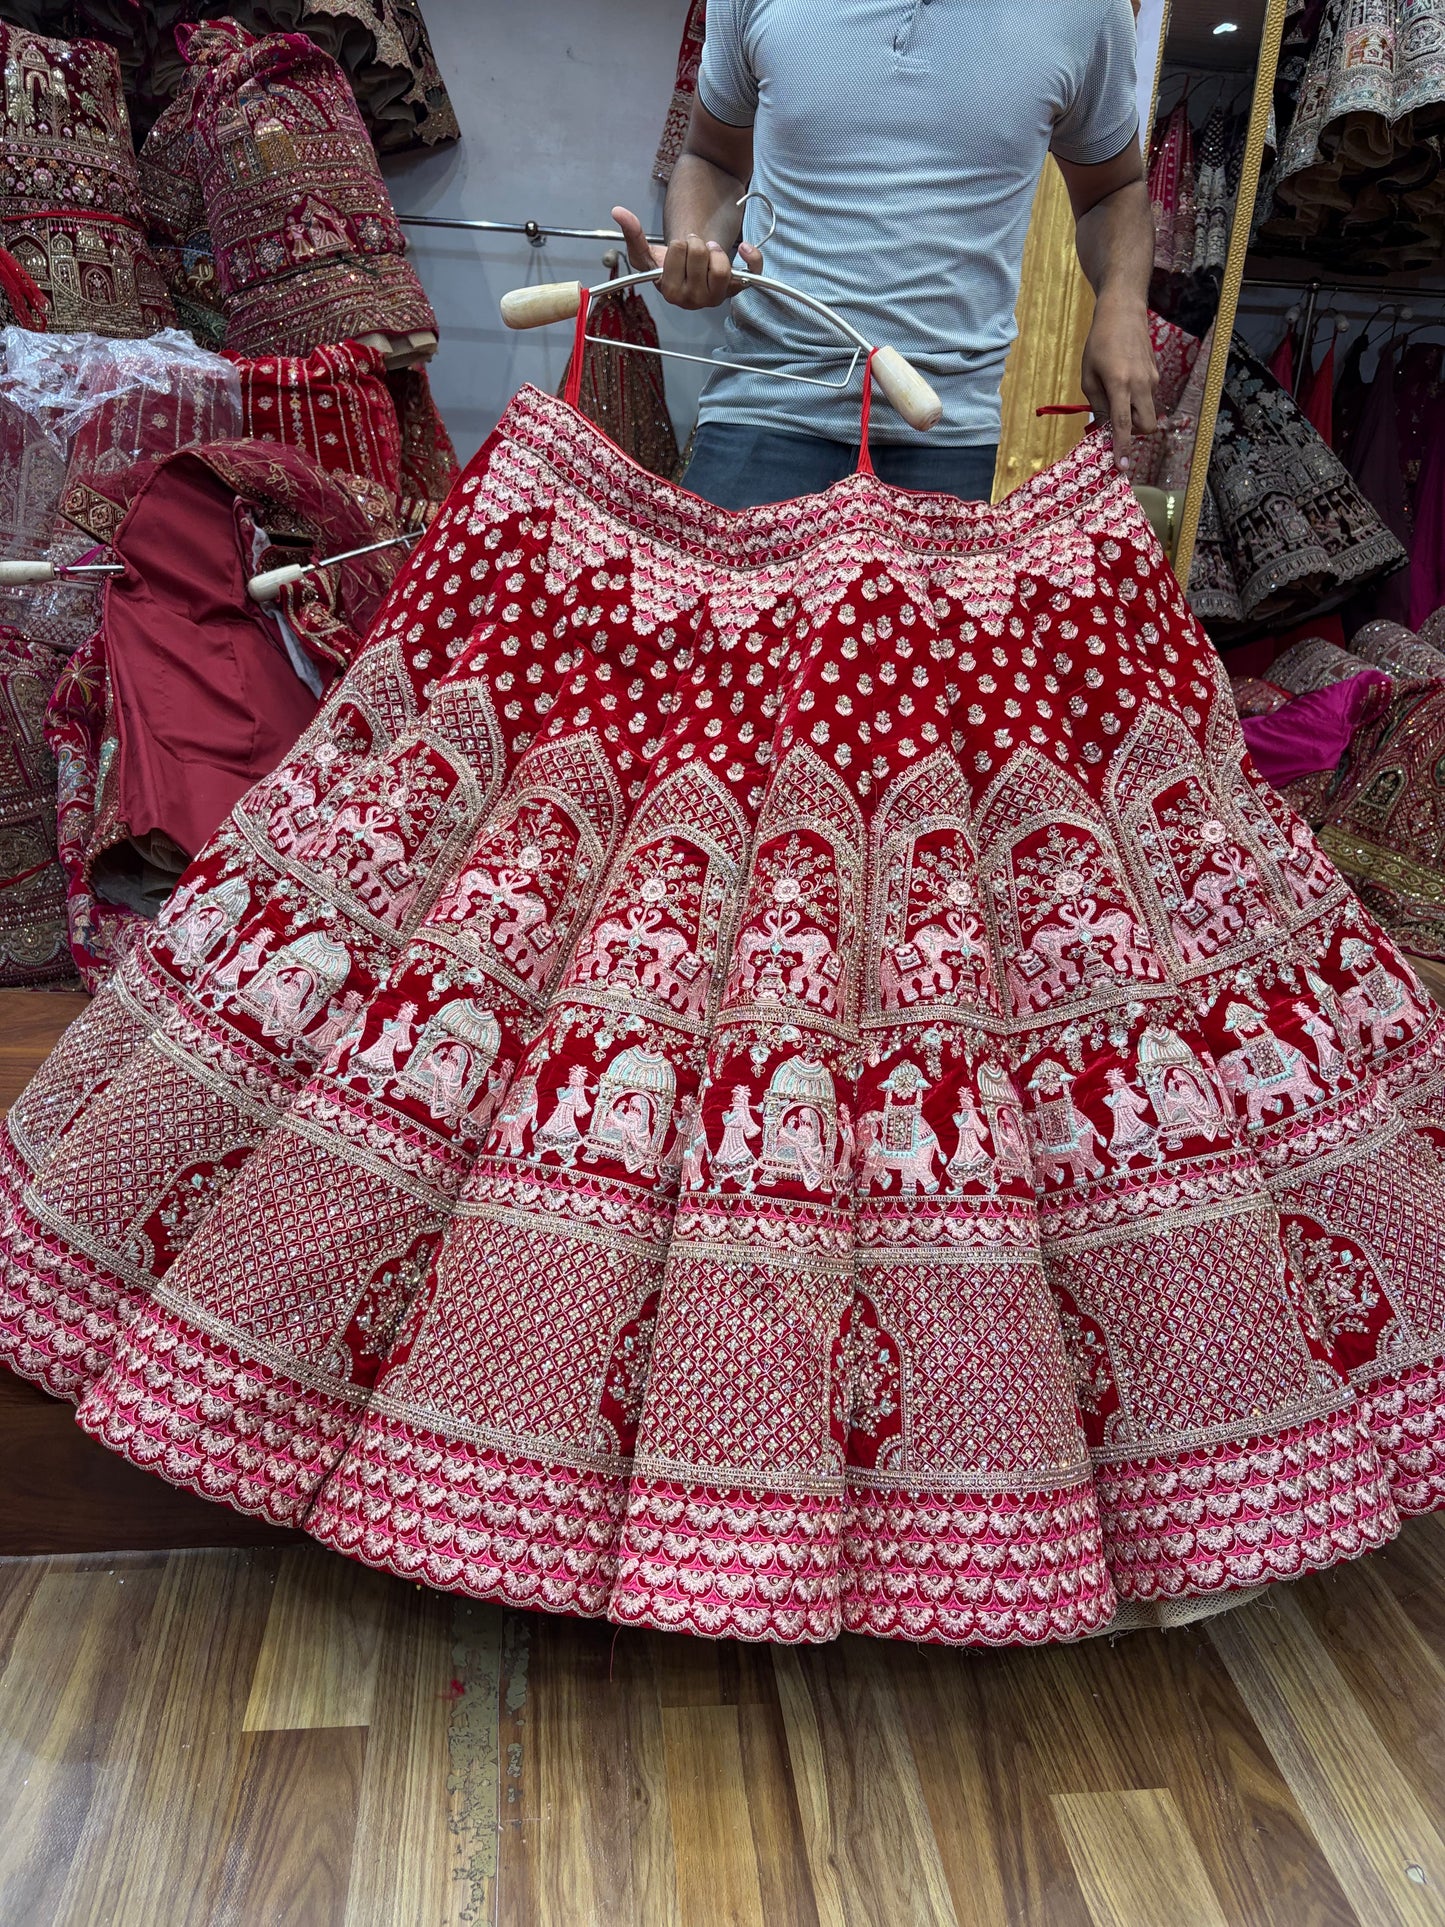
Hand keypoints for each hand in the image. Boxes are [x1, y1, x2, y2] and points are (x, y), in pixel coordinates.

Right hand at [612, 204, 761, 309]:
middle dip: (697, 243)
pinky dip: (751, 257)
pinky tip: (743, 247)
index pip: (679, 250)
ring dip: (716, 250)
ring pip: (721, 268)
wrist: (688, 274)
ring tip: (710, 251)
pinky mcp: (736, 290)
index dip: (681, 243)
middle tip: (695, 247)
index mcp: (670, 291)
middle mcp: (693, 300)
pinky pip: (751, 274)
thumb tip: (618, 211)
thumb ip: (632, 234)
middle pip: (701, 255)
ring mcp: (716, 297)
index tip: (680, 248)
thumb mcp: (646, 253)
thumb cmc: (667, 265)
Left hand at [1080, 293, 1158, 473]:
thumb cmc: (1099, 342)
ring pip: (1148, 412)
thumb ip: (1098, 403)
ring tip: (1116, 396)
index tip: (1123, 466)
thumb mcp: (1089, 375)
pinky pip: (1147, 398)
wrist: (1124, 312)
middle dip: (1135, 434)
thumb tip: (1105, 427)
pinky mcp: (1156, 374)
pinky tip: (1124, 382)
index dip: (1122, 446)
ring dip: (1134, 415)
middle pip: (1146, 425)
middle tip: (1117, 425)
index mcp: (1120, 384)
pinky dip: (1137, 401)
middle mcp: (1141, 384)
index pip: (1123, 423)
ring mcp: (1152, 379)